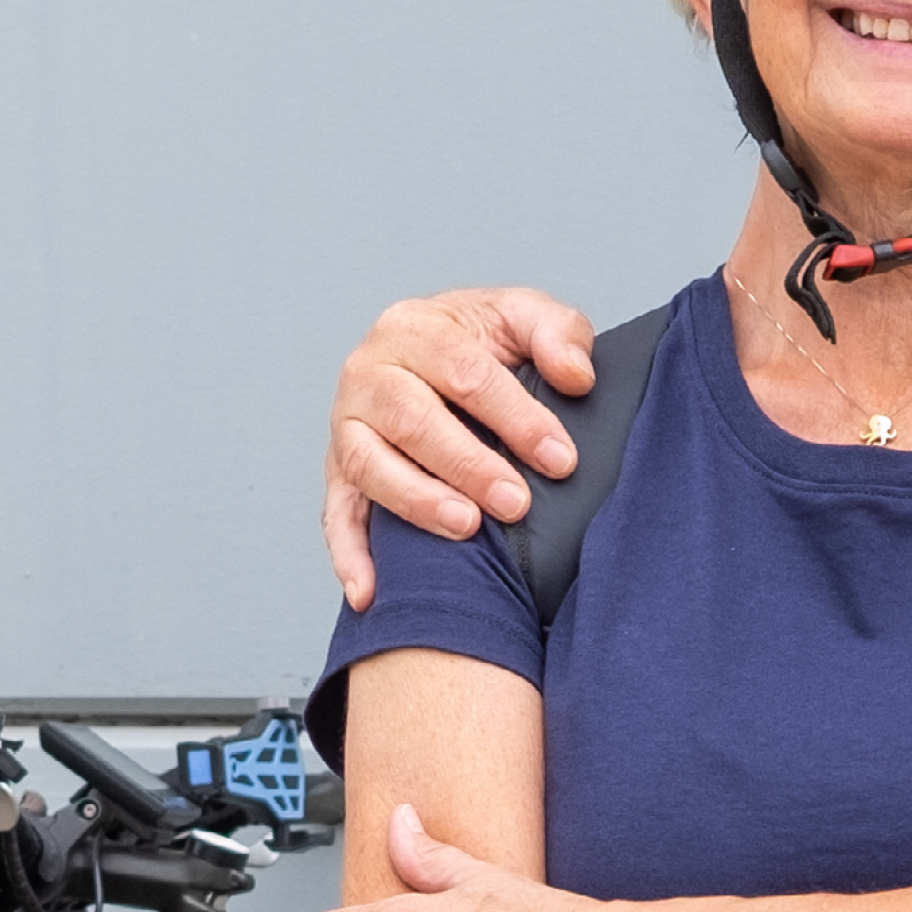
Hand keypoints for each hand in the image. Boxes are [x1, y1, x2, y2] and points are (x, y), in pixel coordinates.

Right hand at [330, 288, 599, 609]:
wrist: (432, 357)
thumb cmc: (482, 344)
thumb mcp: (523, 319)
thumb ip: (558, 333)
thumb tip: (575, 376)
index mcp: (414, 327)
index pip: (464, 371)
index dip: (515, 417)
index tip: (560, 458)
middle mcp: (368, 372)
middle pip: (411, 419)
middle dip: (469, 464)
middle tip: (518, 503)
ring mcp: (347, 425)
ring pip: (369, 464)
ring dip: (417, 501)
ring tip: (466, 528)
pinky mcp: (337, 474)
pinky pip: (336, 516)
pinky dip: (350, 555)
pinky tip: (369, 592)